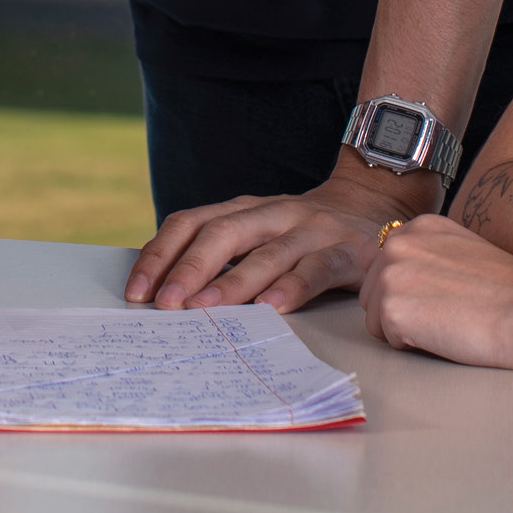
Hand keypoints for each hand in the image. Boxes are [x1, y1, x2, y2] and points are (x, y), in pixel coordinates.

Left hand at [125, 154, 437, 310]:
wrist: (375, 203)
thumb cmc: (305, 232)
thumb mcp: (260, 232)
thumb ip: (224, 254)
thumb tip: (167, 293)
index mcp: (244, 209)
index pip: (191, 222)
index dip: (161, 254)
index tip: (137, 291)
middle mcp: (273, 213)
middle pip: (222, 234)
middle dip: (189, 269)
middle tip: (166, 305)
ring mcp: (311, 230)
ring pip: (267, 253)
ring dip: (234, 282)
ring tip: (208, 309)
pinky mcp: (348, 251)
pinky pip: (317, 269)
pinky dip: (293, 287)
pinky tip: (273, 308)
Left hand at [357, 213, 512, 367]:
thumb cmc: (511, 290)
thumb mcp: (461, 250)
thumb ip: (425, 253)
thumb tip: (397, 270)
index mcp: (417, 227)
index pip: (381, 263)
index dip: (407, 289)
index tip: (436, 297)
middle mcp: (397, 244)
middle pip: (372, 292)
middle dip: (400, 310)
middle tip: (446, 314)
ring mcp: (391, 275)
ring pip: (375, 318)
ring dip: (405, 329)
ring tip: (447, 323)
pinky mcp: (393, 310)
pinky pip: (389, 340)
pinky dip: (413, 346)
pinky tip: (445, 335)